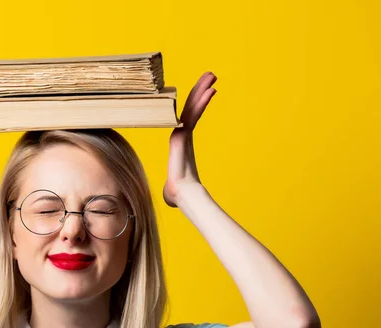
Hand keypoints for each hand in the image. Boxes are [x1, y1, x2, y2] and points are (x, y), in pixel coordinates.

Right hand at [163, 71, 216, 207]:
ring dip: (201, 89)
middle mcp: (180, 134)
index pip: (188, 117)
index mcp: (181, 143)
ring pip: (191, 107)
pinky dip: (202, 101)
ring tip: (211, 74)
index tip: (205, 90)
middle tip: (209, 74)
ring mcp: (180, 133)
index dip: (195, 103)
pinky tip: (210, 90)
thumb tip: (174, 194)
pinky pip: (193, 115)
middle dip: (199, 89)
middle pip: (189, 107)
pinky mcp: (182, 135)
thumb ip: (177, 181)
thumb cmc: (178, 192)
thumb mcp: (177, 184)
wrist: (182, 194)